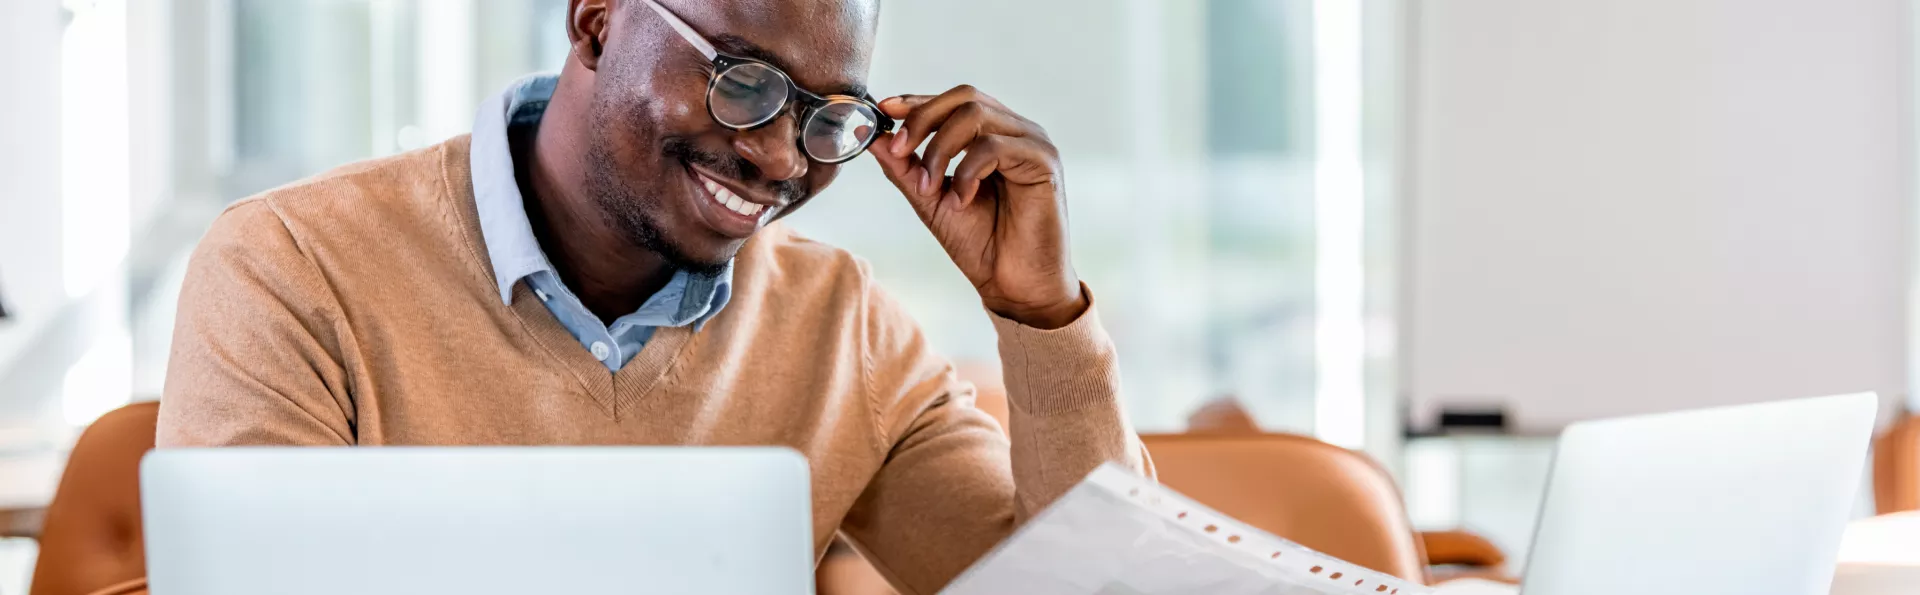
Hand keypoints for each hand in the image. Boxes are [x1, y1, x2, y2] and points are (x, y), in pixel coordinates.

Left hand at [872, 85, 1087, 328]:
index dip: (917, 101)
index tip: (883, 109)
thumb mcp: (930, 200)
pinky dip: (966, 172)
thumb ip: (905, 167)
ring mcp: (1032, 143)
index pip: (954, 101)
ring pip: (975, 115)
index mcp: (993, 135)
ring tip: (930, 188)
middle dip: (923, 119)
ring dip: (940, 150)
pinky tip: (961, 201)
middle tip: (900, 150)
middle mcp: (1015, 132)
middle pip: (964, 97)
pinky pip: (993, 147)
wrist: (1013, 286)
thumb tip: (872, 136)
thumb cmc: (982, 244)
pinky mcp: (1043, 161)